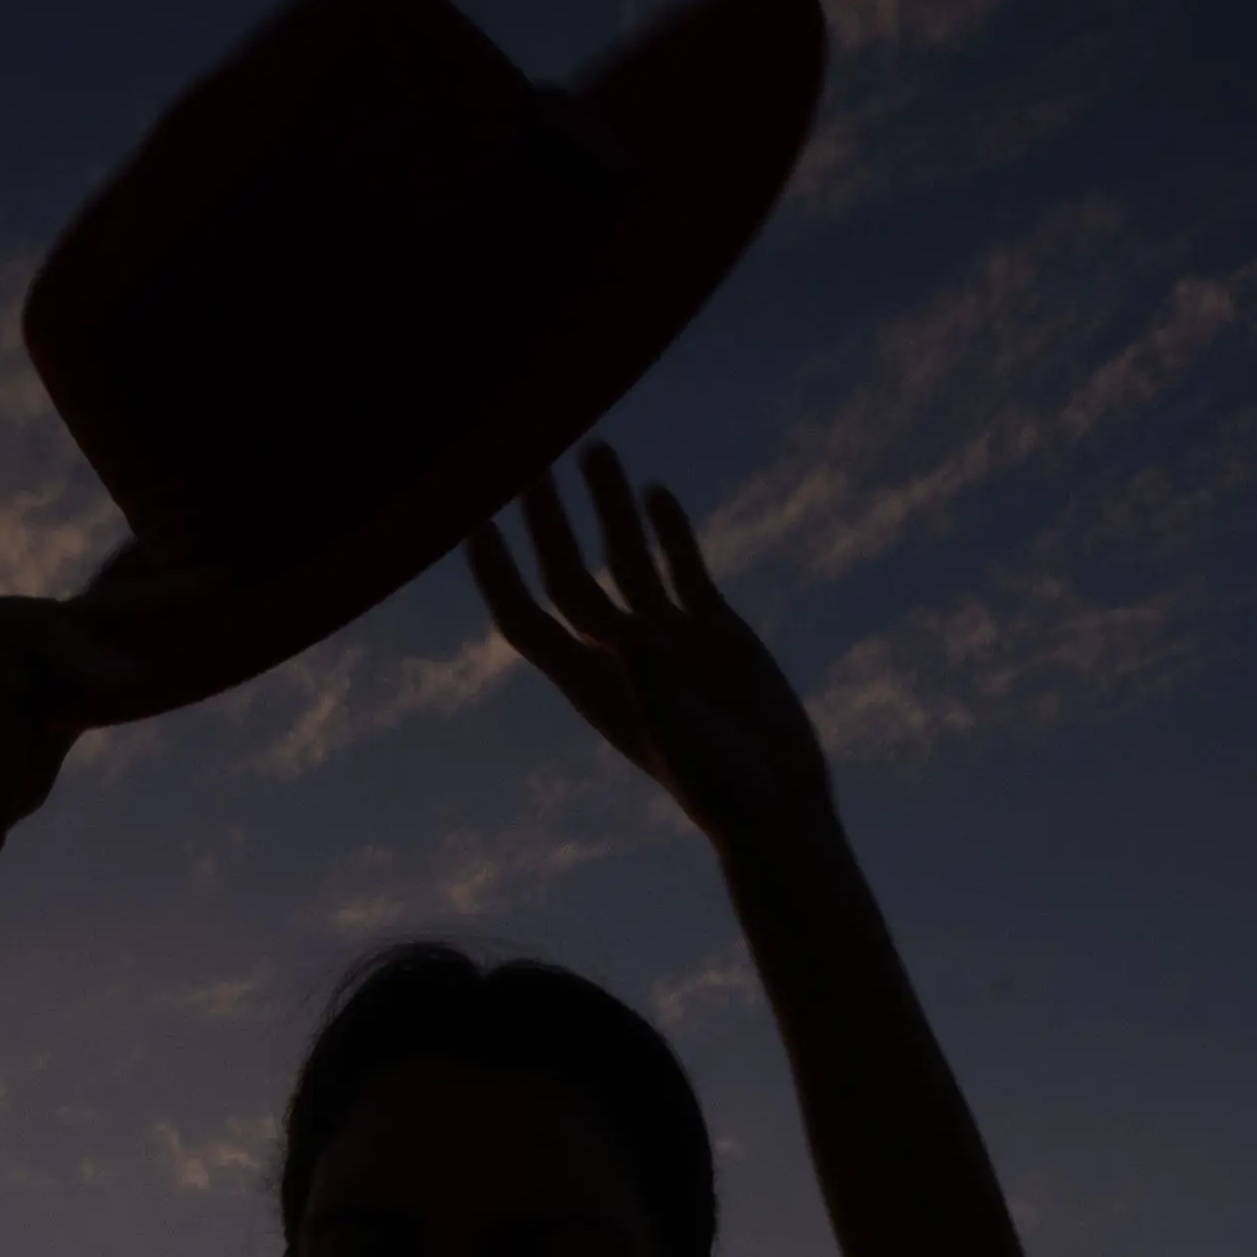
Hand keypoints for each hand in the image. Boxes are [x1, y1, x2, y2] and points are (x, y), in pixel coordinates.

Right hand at [0, 584, 149, 895]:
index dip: (163, 600)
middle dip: (52, 724)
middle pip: (66, 642)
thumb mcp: (13, 776)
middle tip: (23, 804)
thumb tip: (113, 673)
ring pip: (18, 681)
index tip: (235, 578)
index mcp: (9, 651)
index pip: (98, 616)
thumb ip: (58, 720)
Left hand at [465, 445, 840, 861]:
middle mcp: (622, 655)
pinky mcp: (717, 631)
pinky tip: (653, 492)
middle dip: (548, 524)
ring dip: (609, 509)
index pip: (527, 621)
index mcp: (594, 684)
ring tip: (594, 449)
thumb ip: (651, 683)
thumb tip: (625, 629)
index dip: (497, 577)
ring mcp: (670, 639)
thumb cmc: (721, 787)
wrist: (780, 806)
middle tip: (531, 464)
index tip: (476, 524)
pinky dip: (670, 531)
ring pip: (627, 560)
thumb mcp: (681, 737)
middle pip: (569, 578)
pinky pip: (685, 570)